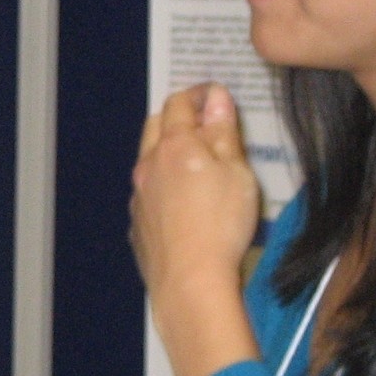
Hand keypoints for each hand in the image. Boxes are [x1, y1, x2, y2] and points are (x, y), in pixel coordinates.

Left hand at [132, 84, 262, 375]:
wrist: (190, 282)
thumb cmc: (221, 225)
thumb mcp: (236, 171)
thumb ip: (223, 132)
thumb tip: (216, 97)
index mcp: (175, 146)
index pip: (180, 103)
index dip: (198, 93)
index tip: (214, 94)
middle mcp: (149, 166)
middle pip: (156, 125)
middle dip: (177, 115)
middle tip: (202, 119)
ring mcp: (139, 196)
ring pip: (149, 160)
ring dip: (168, 151)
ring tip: (194, 160)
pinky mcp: (138, 224)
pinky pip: (148, 193)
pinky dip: (163, 184)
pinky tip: (182, 200)